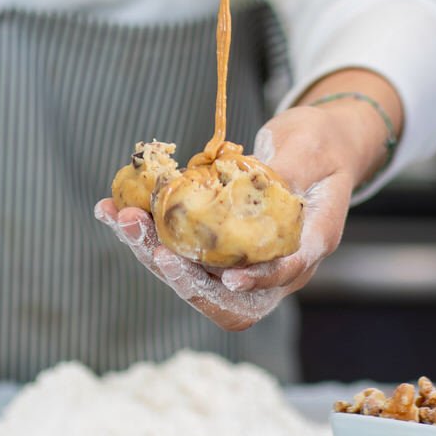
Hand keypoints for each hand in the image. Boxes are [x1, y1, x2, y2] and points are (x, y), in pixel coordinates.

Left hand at [95, 102, 369, 329]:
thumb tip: (256, 186)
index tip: (228, 279)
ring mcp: (244, 257)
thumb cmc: (321, 143)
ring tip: (119, 217)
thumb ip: (287, 171)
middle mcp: (276, 261)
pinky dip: (147, 232)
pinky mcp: (217, 244)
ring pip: (195, 276)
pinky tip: (114, 210)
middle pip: (228, 292)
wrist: (316, 143)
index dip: (256, 282)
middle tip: (143, 235)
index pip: (284, 275)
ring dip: (151, 251)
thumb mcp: (310, 148)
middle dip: (180, 272)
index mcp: (310, 241)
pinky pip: (180, 249)